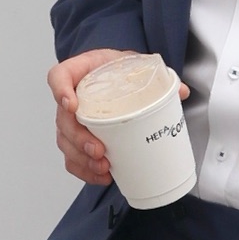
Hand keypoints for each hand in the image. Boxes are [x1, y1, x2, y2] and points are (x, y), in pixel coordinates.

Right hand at [47, 50, 189, 184]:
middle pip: (63, 120)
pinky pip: (73, 158)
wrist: (111, 74)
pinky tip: (102, 176)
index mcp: (79, 72)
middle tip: (99, 149)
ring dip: (82, 160)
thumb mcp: (134, 63)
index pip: (58, 76)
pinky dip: (85, 171)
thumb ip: (156, 75)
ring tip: (103, 167)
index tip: (72, 105)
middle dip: (78, 139)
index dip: (60, 91)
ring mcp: (69, 120)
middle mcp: (69, 97)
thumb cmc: (116, 68)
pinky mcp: (76, 138)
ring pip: (65, 143)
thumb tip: (181, 91)